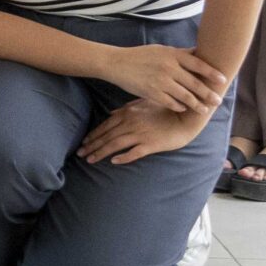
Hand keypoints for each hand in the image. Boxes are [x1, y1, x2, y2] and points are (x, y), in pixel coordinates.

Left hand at [78, 100, 208, 166]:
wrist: (185, 118)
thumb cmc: (164, 110)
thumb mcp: (143, 103)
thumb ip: (126, 108)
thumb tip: (112, 113)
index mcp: (128, 113)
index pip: (105, 126)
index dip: (93, 135)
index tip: (84, 143)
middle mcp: (131, 123)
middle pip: (107, 136)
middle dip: (92, 146)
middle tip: (80, 154)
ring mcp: (140, 134)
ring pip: (115, 144)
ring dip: (101, 153)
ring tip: (90, 160)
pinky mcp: (151, 144)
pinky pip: (134, 152)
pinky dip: (123, 157)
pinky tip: (114, 161)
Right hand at [101, 43, 227, 114]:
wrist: (117, 63)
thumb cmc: (141, 55)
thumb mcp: (161, 50)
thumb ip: (180, 53)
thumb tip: (199, 53)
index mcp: (172, 55)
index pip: (198, 64)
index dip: (212, 73)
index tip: (222, 80)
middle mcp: (168, 67)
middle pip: (194, 83)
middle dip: (208, 93)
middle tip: (218, 100)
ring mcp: (160, 81)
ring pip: (185, 96)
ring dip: (197, 104)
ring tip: (205, 110)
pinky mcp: (152, 93)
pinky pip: (171, 102)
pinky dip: (180, 107)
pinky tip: (185, 109)